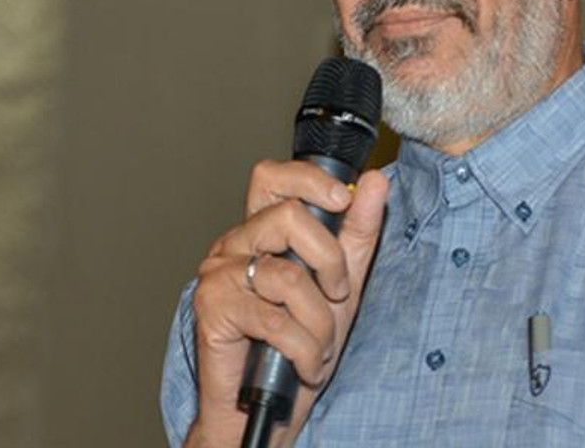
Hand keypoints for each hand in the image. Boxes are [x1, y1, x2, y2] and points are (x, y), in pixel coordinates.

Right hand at [184, 160, 388, 447]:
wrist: (264, 408)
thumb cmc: (296, 345)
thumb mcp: (340, 285)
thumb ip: (357, 232)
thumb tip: (373, 182)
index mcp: (260, 231)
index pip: (273, 176)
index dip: (309, 179)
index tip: (342, 200)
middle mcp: (234, 245)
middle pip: (289, 216)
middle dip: (331, 261)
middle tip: (337, 295)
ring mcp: (218, 274)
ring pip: (288, 276)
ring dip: (320, 322)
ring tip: (320, 345)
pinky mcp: (212, 308)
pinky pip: (274, 320)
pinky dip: (304, 349)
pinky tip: (306, 365)